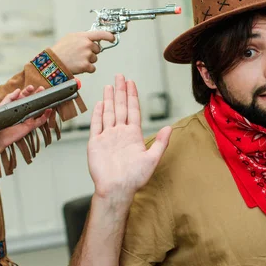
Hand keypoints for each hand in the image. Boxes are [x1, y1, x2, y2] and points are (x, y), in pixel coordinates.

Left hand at [0, 86, 52, 149]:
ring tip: (47, 98)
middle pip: (33, 101)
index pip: (24, 95)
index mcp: (16, 104)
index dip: (28, 91)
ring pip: (38, 109)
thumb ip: (9, 97)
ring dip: (43, 103)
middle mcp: (23, 110)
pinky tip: (48, 110)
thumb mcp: (2, 106)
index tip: (31, 87)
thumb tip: (18, 90)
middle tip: (42, 89)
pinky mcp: (31, 125)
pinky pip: (40, 120)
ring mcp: (28, 117)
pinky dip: (45, 116)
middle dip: (38, 94)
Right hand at [51, 31, 115, 74]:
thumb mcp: (70, 37)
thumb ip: (83, 37)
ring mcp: (87, 55)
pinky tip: (78, 66)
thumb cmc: (60, 50)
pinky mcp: (86, 65)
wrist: (53, 61)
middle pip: (97, 49)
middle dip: (91, 52)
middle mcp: (87, 44)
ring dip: (88, 61)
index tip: (112, 38)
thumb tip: (92, 40)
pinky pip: (92, 68)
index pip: (100, 34)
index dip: (108, 36)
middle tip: (79, 54)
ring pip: (94, 59)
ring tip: (76, 60)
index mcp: (83, 36)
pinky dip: (87, 69)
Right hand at [87, 74, 171, 202]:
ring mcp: (108, 137)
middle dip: (120, 91)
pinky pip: (97, 125)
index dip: (132, 96)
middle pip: (120, 107)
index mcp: (133, 135)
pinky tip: (99, 104)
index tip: (131, 83)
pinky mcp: (96, 143)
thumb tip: (169, 128)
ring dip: (109, 99)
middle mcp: (120, 133)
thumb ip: (160, 143)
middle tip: (120, 76)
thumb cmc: (134, 178)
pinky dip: (98, 114)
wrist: (116, 189)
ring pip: (108, 113)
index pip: (133, 110)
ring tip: (109, 85)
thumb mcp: (152, 159)